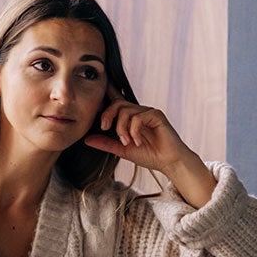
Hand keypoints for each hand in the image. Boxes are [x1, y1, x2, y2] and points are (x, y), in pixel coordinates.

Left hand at [85, 89, 216, 207]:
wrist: (169, 163)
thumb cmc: (150, 156)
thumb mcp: (122, 150)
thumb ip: (106, 143)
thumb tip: (86, 139)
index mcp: (131, 117)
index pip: (116, 101)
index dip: (106, 94)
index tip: (94, 96)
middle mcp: (139, 111)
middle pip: (117, 103)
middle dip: (107, 115)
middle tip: (104, 128)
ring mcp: (148, 112)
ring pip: (126, 111)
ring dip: (122, 128)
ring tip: (127, 142)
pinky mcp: (156, 115)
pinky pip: (138, 117)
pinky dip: (134, 131)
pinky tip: (137, 142)